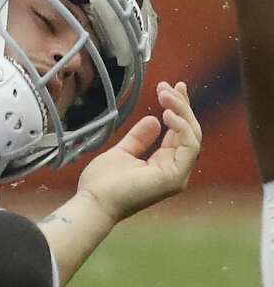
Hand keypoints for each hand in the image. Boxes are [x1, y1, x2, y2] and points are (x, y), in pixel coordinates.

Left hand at [76, 81, 201, 223]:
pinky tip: (168, 113)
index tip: (170, 88)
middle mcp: (175, 169)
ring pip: (192, 135)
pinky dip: (181, 127)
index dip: (178, 109)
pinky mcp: (175, 177)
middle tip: (170, 85)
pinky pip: (189, 146)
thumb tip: (154, 120)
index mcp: (164, 164)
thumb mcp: (122, 152)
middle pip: (189, 132)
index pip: (179, 133)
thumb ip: (139, 138)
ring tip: (165, 94)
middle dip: (182, 106)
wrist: (93, 201)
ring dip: (181, 111)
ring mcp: (178, 175)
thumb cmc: (102, 182)